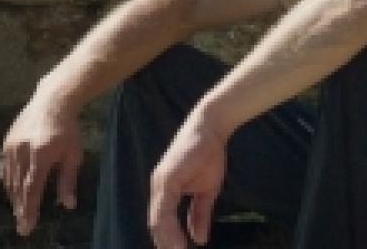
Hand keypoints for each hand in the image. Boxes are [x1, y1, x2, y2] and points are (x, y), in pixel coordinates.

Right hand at [0, 94, 84, 236]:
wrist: (52, 101)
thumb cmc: (67, 130)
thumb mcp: (73, 155)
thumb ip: (68, 180)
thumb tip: (68, 206)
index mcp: (40, 154)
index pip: (32, 187)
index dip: (29, 209)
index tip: (27, 226)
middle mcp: (22, 150)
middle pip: (18, 186)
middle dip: (20, 208)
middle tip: (22, 227)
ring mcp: (11, 145)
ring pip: (9, 179)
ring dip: (13, 197)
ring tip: (19, 212)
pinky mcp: (6, 142)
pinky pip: (4, 168)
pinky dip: (7, 182)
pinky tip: (12, 192)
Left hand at [147, 117, 230, 248]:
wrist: (211, 129)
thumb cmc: (207, 155)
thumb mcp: (206, 191)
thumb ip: (200, 214)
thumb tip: (199, 239)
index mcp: (166, 190)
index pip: (161, 221)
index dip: (167, 239)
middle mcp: (158, 187)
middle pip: (155, 222)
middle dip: (164, 243)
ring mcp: (160, 182)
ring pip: (157, 218)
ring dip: (166, 239)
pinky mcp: (166, 178)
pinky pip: (164, 207)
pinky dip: (169, 226)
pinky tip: (178, 241)